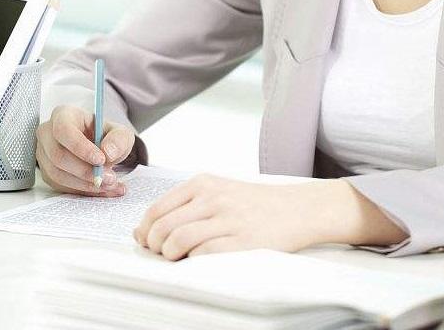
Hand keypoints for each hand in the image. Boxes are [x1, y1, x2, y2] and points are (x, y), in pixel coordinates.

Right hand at [35, 104, 134, 196]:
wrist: (100, 150)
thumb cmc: (105, 136)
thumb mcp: (120, 133)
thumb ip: (118, 140)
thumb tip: (108, 152)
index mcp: (63, 115)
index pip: (64, 130)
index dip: (80, 147)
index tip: (100, 159)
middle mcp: (48, 133)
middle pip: (58, 155)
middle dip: (85, 171)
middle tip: (109, 178)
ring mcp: (44, 154)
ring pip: (57, 174)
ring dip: (85, 184)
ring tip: (109, 184)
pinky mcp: (47, 173)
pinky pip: (60, 186)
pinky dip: (83, 191)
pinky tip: (102, 190)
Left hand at [132, 175, 323, 260]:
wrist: (297, 208)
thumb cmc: (254, 203)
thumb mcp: (218, 190)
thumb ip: (184, 206)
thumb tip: (145, 230)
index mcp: (203, 183)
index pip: (157, 208)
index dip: (145, 229)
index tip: (145, 240)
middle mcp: (213, 198)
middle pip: (164, 226)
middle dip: (154, 245)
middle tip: (159, 253)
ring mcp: (228, 219)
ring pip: (179, 239)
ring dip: (169, 255)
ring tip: (175, 258)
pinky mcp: (243, 240)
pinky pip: (205, 253)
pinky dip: (193, 261)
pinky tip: (197, 260)